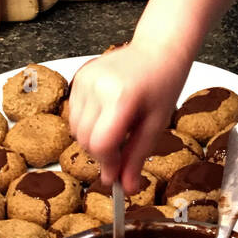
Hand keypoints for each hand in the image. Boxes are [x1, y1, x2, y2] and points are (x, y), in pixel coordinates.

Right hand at [68, 40, 188, 192]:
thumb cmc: (163, 83)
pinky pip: (74, 114)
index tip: (117, 175)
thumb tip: (126, 189)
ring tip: (118, 129)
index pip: (101, 144)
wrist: (158, 49)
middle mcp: (98, 86)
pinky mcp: (79, 77)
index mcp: (121, 97)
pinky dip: (87, 123)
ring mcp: (85, 79)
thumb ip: (137, 157)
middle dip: (102, 155)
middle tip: (121, 154)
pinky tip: (107, 115)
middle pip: (85, 140)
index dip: (108, 164)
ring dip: (93, 139)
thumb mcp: (156, 124)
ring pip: (76, 130)